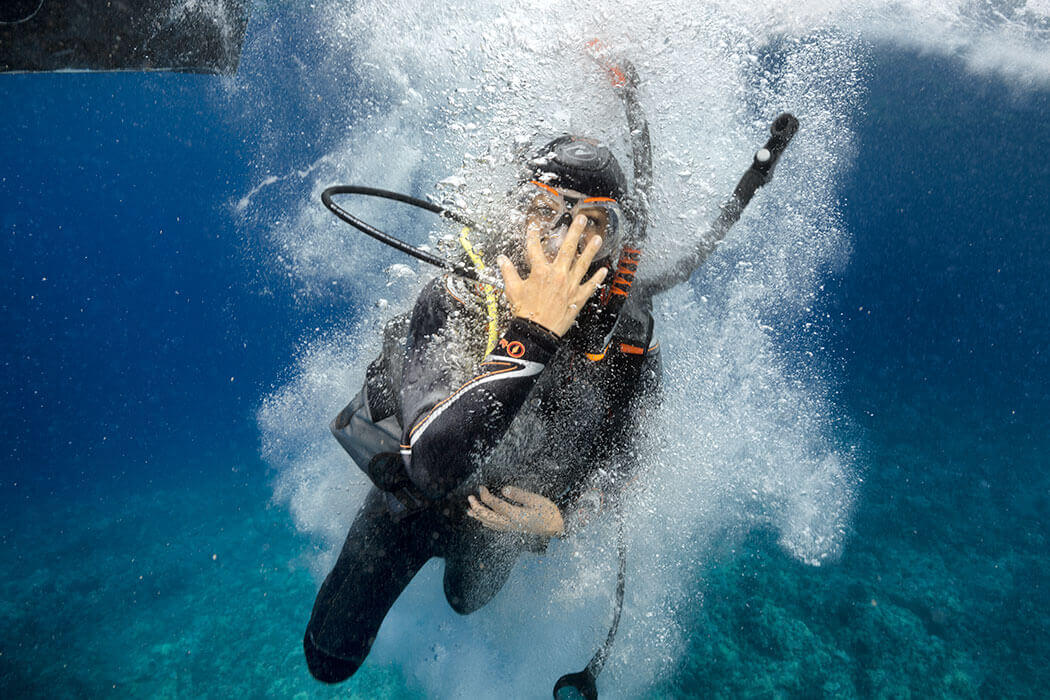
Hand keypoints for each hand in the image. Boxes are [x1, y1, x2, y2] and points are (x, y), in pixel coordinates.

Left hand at [466, 486, 564, 537]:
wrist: (555, 528)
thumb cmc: (548, 512)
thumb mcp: (536, 500)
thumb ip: (519, 494)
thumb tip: (504, 489)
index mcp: (515, 515)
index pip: (495, 505)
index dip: (485, 496)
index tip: (480, 487)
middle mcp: (510, 523)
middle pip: (488, 516)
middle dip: (476, 507)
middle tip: (469, 498)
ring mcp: (511, 527)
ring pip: (490, 523)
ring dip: (478, 516)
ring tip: (469, 511)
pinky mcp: (513, 529)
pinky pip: (496, 527)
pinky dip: (487, 522)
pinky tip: (483, 520)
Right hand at [497, 214, 607, 336]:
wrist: (537, 331)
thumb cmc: (525, 312)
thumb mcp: (513, 290)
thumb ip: (508, 272)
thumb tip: (502, 260)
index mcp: (540, 271)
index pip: (535, 248)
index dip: (532, 235)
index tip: (534, 226)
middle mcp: (557, 275)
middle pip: (567, 248)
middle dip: (574, 232)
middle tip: (581, 219)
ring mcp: (570, 285)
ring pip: (582, 263)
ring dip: (590, 249)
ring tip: (598, 238)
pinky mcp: (578, 297)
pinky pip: (590, 285)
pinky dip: (597, 278)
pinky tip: (603, 270)